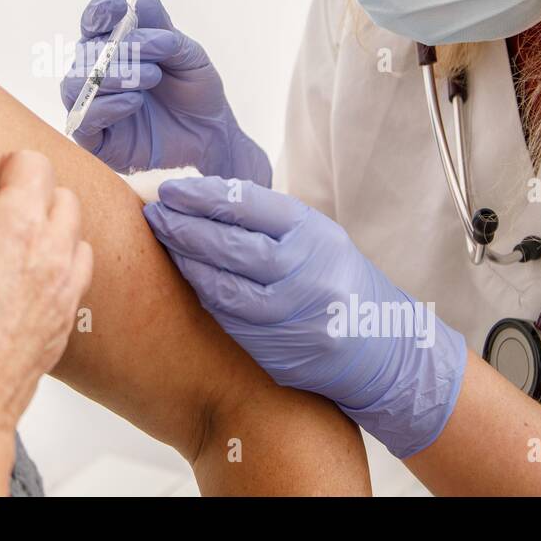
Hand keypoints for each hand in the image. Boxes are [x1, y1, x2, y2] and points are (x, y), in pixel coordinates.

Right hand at [0, 113, 92, 437]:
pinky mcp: (64, 325)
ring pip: (75, 237)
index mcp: (18, 225)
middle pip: (61, 195)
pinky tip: (18, 287)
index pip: (34, 164)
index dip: (5, 167)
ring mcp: (65, 292)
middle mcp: (54, 254)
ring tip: (5, 249)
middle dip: (30, 194)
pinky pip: (76, 279)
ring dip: (50, 231)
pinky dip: (56, 270)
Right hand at [60, 0, 270, 184]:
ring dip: (111, 76)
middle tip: (160, 52)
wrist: (210, 135)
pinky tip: (134, 102)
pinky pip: (82, 120)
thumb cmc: (196, 93)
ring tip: (150, 77)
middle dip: (120, 49)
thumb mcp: (188, 56)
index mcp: (116, 48)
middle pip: (84, 52)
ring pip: (75, 84)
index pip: (94, 23)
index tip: (118, 6)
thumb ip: (164, 30)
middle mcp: (98, 74)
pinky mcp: (96, 139)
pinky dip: (106, 107)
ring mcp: (94, 106)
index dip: (100, 12)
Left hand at [143, 176, 465, 458]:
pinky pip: (227, 316)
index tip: (172, 190)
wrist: (385, 349)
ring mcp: (291, 314)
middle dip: (183, 225)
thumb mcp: (319, 238)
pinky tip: (186, 275)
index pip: (247, 204)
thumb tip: (205, 196)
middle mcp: (305, 272)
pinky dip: (203, 292)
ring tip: (163, 239)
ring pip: (221, 283)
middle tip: (154, 213)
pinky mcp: (278, 348)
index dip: (202, 195)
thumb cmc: (339, 282)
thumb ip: (268, 221)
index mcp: (314, 234)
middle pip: (228, 243)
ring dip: (185, 259)